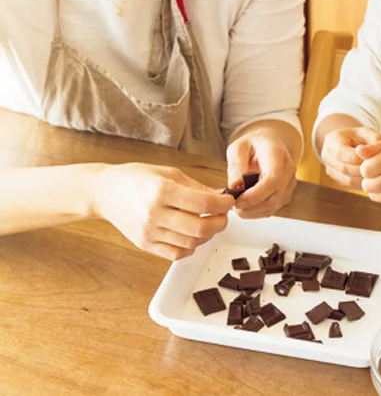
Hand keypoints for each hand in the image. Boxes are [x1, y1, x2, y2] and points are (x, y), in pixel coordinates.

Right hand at [93, 163, 234, 260]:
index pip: (203, 203)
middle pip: (200, 228)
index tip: (229, 201)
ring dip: (207, 235)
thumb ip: (196, 186)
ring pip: (191, 244)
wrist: (104, 192)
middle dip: (220, 222)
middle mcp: (155, 214)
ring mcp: (149, 232)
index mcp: (162, 191)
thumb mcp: (169, 173)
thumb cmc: (136, 177)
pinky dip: (191, 247)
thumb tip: (221, 196)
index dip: (223, 204)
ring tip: (208, 223)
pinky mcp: (145, 245)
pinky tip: (192, 235)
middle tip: (224, 215)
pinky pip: (176, 254)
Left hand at [226, 131, 296, 218]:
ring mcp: (289, 183)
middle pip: (274, 197)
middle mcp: (288, 170)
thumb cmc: (254, 145)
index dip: (255, 194)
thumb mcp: (239, 146)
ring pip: (273, 206)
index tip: (238, 200)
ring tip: (236, 206)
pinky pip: (273, 209)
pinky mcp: (286, 194)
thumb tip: (235, 185)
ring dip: (253, 212)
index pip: (272, 179)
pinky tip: (245, 207)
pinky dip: (257, 212)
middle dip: (251, 206)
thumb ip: (236, 163)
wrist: (271, 144)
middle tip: (233, 205)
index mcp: (277, 154)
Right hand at [321, 127, 380, 188]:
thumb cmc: (360, 136)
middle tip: (379, 169)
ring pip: (347, 179)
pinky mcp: (335, 179)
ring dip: (364, 179)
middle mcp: (326, 155)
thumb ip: (374, 139)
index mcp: (331, 140)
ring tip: (377, 174)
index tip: (375, 158)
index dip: (359, 158)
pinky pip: (349, 185)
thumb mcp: (367, 132)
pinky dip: (361, 183)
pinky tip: (371, 179)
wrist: (349, 143)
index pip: (342, 153)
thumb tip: (379, 152)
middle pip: (344, 168)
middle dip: (363, 169)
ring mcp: (329, 169)